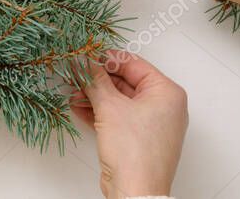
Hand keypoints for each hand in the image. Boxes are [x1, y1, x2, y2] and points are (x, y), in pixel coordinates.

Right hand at [71, 50, 187, 198]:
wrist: (135, 190)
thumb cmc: (134, 151)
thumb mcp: (109, 106)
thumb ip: (95, 80)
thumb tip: (84, 62)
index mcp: (167, 92)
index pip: (134, 63)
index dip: (107, 58)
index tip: (86, 54)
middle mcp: (164, 106)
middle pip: (126, 82)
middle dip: (98, 79)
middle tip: (75, 72)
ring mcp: (152, 124)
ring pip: (120, 100)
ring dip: (95, 96)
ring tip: (73, 92)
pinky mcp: (140, 138)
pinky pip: (119, 116)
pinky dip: (100, 111)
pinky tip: (79, 107)